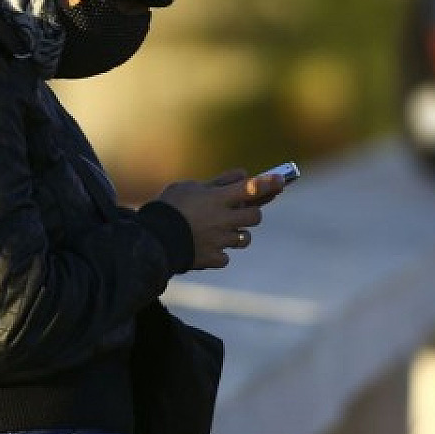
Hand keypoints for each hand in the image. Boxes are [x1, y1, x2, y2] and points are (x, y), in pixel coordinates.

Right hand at [155, 169, 285, 269]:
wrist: (152, 239)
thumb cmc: (169, 207)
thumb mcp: (190, 186)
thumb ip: (219, 182)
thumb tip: (243, 175)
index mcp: (218, 199)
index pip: (251, 188)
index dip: (269, 184)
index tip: (281, 181)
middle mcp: (224, 220)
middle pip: (256, 216)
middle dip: (251, 213)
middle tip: (238, 211)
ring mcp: (220, 241)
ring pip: (245, 238)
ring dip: (237, 233)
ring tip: (220, 230)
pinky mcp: (213, 259)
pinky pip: (225, 256)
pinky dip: (219, 252)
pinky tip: (206, 246)